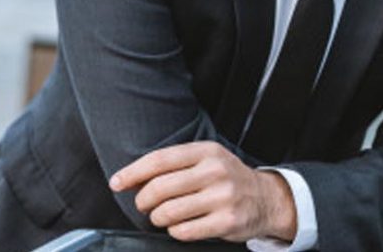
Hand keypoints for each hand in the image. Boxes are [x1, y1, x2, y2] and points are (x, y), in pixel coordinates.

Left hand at [109, 141, 296, 242]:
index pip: (160, 160)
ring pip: (167, 212)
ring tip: (165, 216)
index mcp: (207, 152)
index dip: (133, 172)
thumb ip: (172, 166)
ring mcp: (223, 196)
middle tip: (146, 205)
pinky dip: (175, 231)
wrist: (265, 198)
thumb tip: (126, 179)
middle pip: (159, 188)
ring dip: (158, 219)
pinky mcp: (227, 220)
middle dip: (143, 201)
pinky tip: (184, 225)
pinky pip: (183, 231)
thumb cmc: (227, 179)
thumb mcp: (206, 160)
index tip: (117, 183)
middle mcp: (216, 171)